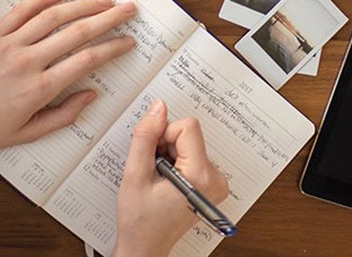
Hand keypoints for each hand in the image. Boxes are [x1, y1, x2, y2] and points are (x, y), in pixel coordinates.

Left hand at [0, 0, 136, 159]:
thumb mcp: (29, 134)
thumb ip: (64, 115)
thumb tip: (92, 95)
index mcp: (39, 89)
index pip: (87, 60)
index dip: (113, 48)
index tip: (128, 41)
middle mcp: (27, 62)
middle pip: (77, 32)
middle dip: (108, 18)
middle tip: (128, 9)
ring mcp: (8, 45)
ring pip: (53, 16)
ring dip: (83, 5)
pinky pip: (21, 10)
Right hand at [113, 100, 228, 256]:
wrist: (145, 246)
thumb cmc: (140, 220)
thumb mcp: (135, 174)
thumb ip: (145, 137)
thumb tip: (158, 108)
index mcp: (201, 176)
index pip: (187, 127)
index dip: (163, 135)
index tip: (153, 156)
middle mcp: (216, 178)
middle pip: (189, 134)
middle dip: (166, 146)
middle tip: (154, 171)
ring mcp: (216, 182)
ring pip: (189, 143)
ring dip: (170, 154)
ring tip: (159, 180)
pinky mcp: (212, 183)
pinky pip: (193, 154)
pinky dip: (177, 162)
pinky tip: (167, 182)